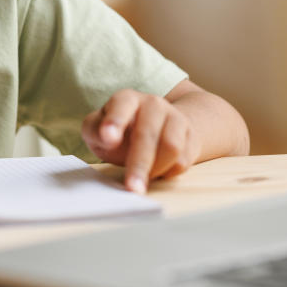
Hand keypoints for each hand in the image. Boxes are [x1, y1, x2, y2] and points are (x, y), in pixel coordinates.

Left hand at [80, 88, 199, 193]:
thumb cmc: (120, 131)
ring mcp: (175, 118)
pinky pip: (183, 160)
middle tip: (131, 187)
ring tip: (139, 183)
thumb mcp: (98, 129)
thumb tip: (108, 140)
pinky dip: (168, 172)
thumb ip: (95, 131)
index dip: (115, 122)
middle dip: (139, 163)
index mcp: (127, 99)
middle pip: (148, 134)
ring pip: (171, 147)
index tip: (108, 139)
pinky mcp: (190, 137)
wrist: (160, 125)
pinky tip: (155, 173)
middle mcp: (153, 104)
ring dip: (155, 170)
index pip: (122, 105)